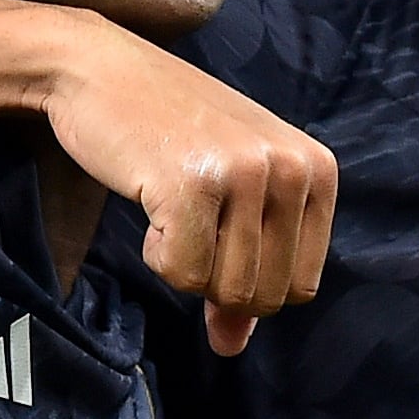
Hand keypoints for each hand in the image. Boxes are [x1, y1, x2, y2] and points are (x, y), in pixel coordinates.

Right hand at [0, 0, 337, 354]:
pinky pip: (182, 274)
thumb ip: (247, 268)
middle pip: (266, 296)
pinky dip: (157, 256)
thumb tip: (231, 347)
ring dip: (185, 267)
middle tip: (189, 227)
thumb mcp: (232, 193)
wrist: (101, 70)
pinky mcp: (191, 184)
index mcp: (317, 170)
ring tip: (172, 209)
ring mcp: (243, 174)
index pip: (302, 285)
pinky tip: (150, 203)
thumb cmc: (170, 132)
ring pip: (224, 289)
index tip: (218, 241)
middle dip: (217, 284)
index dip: (251, 285)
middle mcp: (291, 169)